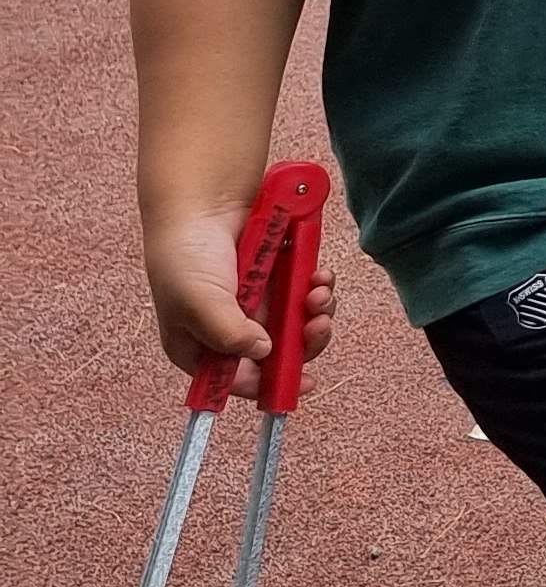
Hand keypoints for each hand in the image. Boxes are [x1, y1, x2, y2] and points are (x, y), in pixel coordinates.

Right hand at [147, 206, 336, 403]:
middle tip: (318, 325)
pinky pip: (306, 291)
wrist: (203, 200)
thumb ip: (228, 334)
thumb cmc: (185, 256)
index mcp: (200, 347)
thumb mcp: (198, 302)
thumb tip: (263, 352)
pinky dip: (317, 286)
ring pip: (298, 323)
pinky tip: (319, 275)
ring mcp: (257, 303)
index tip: (304, 383)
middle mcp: (231, 329)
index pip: (237, 380)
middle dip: (304, 342)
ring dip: (315, 311)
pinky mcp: (278, 278)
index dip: (269, 385)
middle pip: (278, 354)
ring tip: (318, 291)